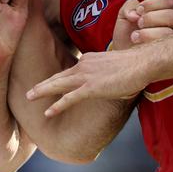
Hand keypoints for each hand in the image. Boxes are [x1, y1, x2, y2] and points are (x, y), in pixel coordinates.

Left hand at [26, 45, 155, 116]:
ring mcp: (86, 76)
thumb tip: (112, 79)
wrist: (143, 61)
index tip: (51, 84)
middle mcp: (85, 65)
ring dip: (42, 91)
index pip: (71, 70)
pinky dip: (57, 105)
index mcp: (90, 59)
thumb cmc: (136, 64)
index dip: (59, 78)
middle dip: (43, 84)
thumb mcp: (117, 65)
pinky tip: (48, 112)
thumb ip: (109, 72)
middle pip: (59, 76)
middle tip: (30, 92)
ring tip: (29, 97)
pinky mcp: (91, 87)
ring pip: (58, 84)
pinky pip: (69, 98)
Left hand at [112, 0, 172, 49]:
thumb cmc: (126, 33)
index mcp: (162, 11)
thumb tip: (136, 14)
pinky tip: (137, 41)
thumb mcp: (124, 14)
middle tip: (139, 23)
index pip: (168, 0)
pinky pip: (165, 46)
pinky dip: (148, 41)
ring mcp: (170, 40)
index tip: (139, 10)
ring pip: (169, 32)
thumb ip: (129, 6)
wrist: (122, 53)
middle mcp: (170, 25)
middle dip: (151, 17)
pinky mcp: (166, 53)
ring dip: (149, 32)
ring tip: (135, 35)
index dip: (153, 3)